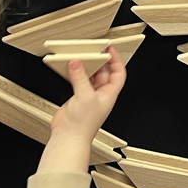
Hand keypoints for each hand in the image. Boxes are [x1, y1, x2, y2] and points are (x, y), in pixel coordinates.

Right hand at [39, 48, 126, 174]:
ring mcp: (88, 96)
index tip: (109, 50)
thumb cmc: (83, 125)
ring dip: (87, 67)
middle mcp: (100, 95)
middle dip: (100, 61)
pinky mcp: (77, 98)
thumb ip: (80, 77)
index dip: (116, 60)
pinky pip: (78, 81)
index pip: (118, 73)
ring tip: (82, 57)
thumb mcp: (85, 96)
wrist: (69, 137)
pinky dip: (75, 73)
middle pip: (104, 73)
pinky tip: (70, 69)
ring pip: (91, 76)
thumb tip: (76, 63)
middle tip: (94, 50)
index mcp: (109, 94)